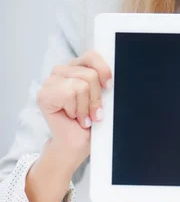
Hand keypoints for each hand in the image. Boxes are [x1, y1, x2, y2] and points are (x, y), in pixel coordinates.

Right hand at [37, 50, 111, 170]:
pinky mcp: (44, 94)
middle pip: (90, 74)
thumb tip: (113, 76)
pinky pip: (69, 94)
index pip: (92, 55)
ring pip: (81, 85)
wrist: (75, 145)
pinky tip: (72, 117)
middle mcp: (62, 71)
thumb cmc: (89, 122)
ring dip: (86, 107)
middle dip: (96, 98)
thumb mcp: (101, 97)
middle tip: (94, 113)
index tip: (108, 87)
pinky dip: (75, 110)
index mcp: (76, 67)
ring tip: (82, 117)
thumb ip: (103, 82)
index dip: (104, 71)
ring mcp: (50, 82)